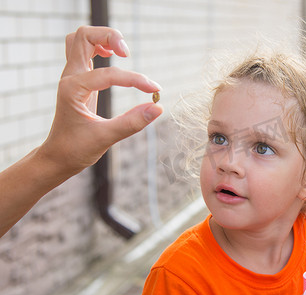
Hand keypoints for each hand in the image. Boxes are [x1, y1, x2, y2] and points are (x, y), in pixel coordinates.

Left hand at [39, 25, 162, 173]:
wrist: (57, 157)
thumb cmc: (76, 149)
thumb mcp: (105, 138)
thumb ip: (132, 122)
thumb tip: (158, 107)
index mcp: (73, 90)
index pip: (109, 74)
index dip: (135, 80)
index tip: (155, 91)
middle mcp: (70, 78)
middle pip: (84, 37)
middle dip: (109, 37)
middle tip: (128, 53)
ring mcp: (72, 77)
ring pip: (81, 40)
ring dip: (102, 38)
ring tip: (122, 51)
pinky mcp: (78, 80)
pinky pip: (84, 52)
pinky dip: (99, 47)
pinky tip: (113, 57)